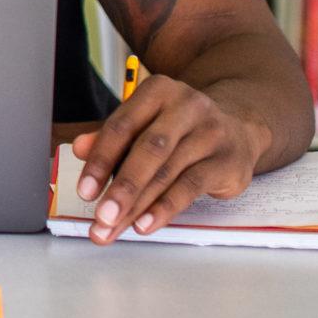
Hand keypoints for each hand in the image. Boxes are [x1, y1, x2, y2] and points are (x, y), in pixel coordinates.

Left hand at [69, 75, 265, 244]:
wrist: (238, 131)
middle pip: (148, 150)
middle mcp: (186, 106)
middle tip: (101, 216)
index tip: (84, 190)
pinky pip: (190, 187)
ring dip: (138, 205)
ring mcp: (211, 132)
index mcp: (158, 90)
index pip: (122, 126)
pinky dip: (164, 208)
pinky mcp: (227, 161)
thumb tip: (79, 148)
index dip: (100, 159)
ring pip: (167, 173)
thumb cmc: (179, 130)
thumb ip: (112, 138)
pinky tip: (146, 224)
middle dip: (121, 187)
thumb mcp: (145, 125)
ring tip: (115, 227)